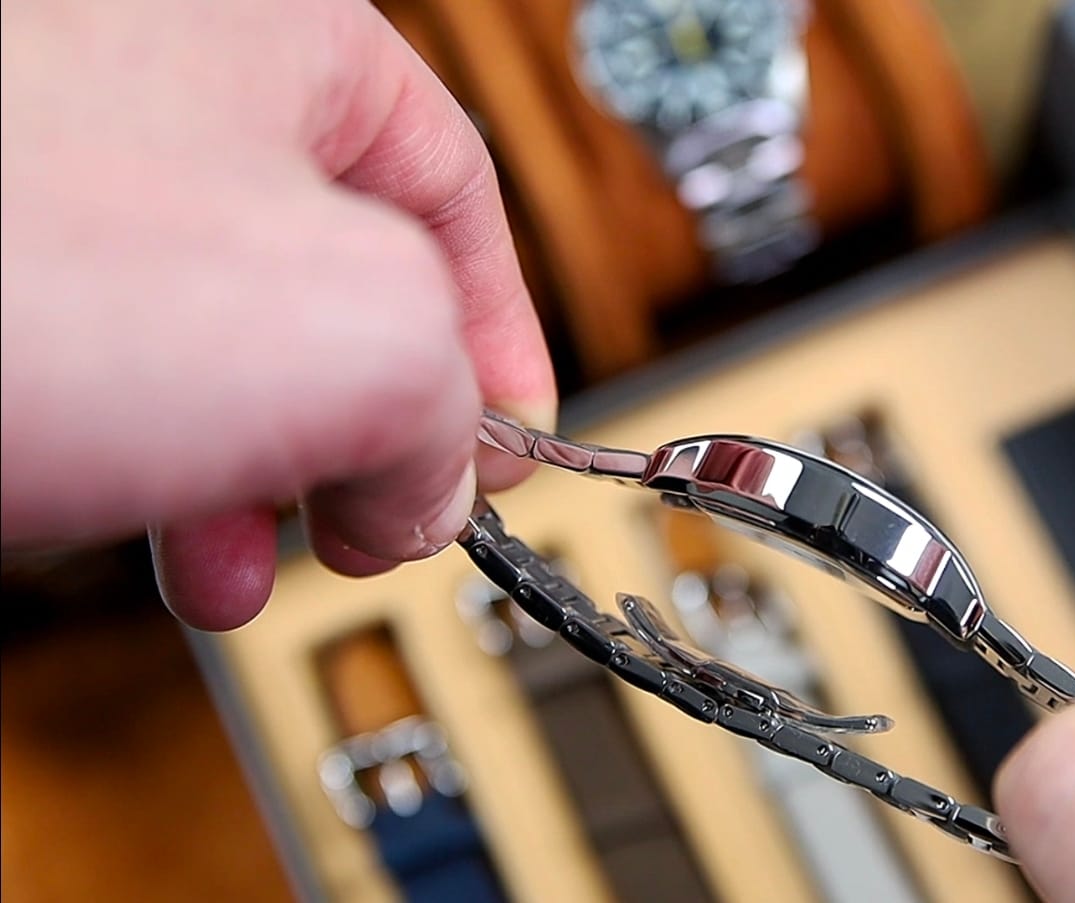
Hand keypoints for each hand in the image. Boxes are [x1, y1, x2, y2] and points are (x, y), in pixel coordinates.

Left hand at [0, 0, 553, 629]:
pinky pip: (90, 352)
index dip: (505, 343)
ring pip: (200, 330)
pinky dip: (131, 451)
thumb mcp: (359, 334)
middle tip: (370, 517)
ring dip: (245, 469)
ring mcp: (38, 158)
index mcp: (278, 30)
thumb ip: (458, 406)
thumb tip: (437, 478)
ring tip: (231, 560)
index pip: (458, 193)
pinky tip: (117, 516)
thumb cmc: (8, 265)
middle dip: (364, 430)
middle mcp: (150, 71)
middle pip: (329, 271)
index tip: (507, 449)